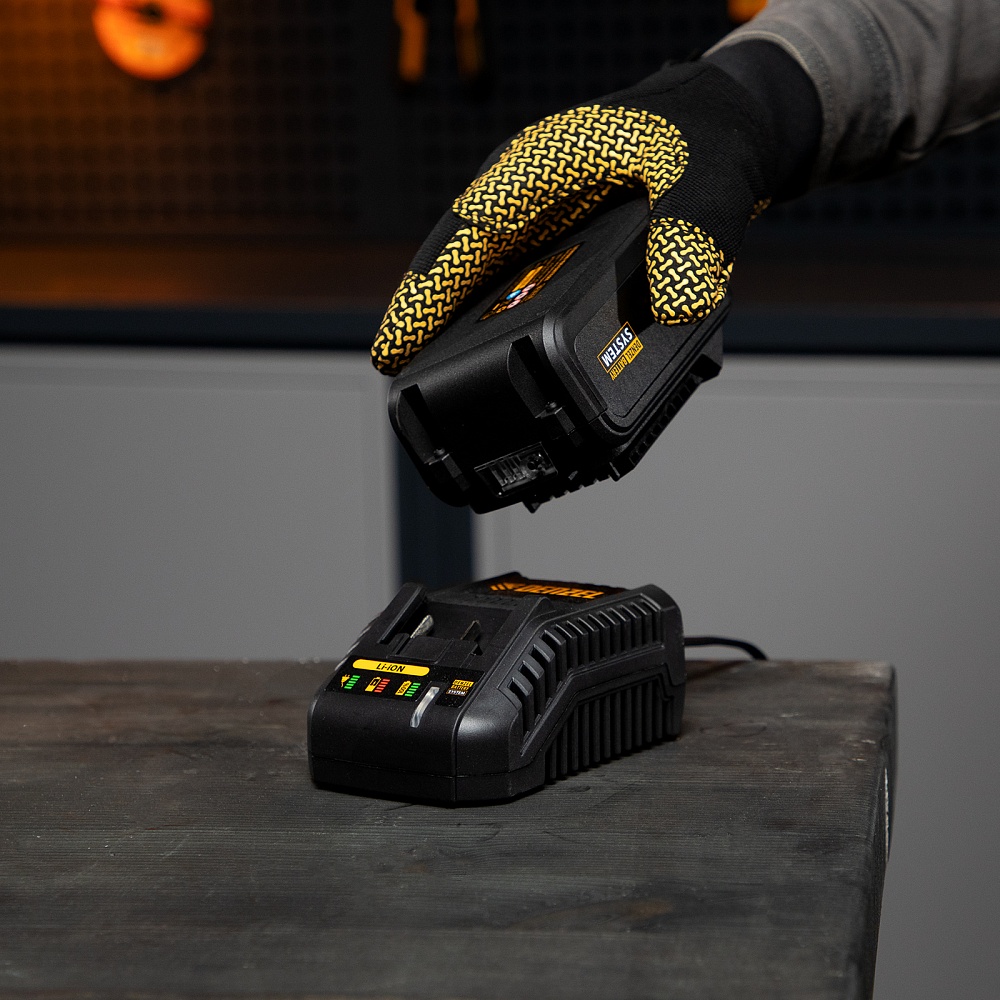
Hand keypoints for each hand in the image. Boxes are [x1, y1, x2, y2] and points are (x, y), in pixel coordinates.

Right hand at [373, 60, 775, 374]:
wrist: (731, 131)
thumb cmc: (708, 136)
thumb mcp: (706, 173)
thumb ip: (694, 230)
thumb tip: (676, 304)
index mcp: (542, 165)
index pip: (467, 230)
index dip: (429, 288)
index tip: (398, 340)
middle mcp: (528, 199)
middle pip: (458, 262)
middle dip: (425, 314)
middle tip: (393, 369)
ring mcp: (541, 228)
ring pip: (482, 280)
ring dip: (455, 324)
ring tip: (431, 379)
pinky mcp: (561, 252)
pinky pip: (516, 291)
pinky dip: (499, 325)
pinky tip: (496, 361)